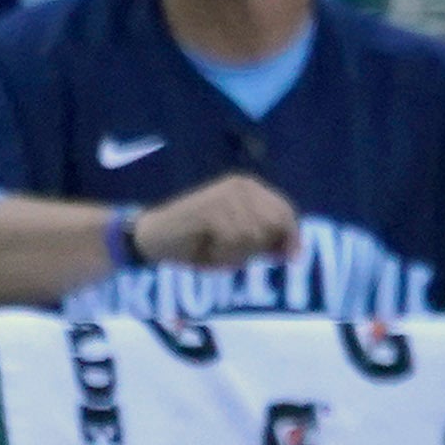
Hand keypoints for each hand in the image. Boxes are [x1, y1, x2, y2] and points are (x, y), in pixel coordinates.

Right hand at [130, 172, 305, 267]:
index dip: (292, 236)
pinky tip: (209, 252)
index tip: (292, 260)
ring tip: (217, 252)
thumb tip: (292, 251)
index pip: (285, 210)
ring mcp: (226, 193)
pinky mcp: (211, 207)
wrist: (152, 238)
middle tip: (233, 256)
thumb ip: (264, 242)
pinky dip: (224, 255)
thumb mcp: (238, 243)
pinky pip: (234, 239)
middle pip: (275, 224)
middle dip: (259, 248)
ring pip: (255, 235)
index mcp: (250, 188)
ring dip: (238, 255)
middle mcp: (242, 185)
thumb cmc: (197, 243)